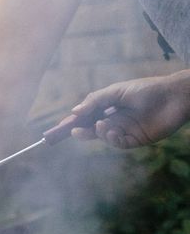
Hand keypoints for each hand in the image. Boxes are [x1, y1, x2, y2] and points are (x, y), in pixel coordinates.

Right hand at [50, 73, 189, 148]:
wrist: (173, 96)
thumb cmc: (145, 89)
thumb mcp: (116, 91)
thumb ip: (95, 101)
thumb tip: (74, 111)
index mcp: (109, 107)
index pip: (88, 116)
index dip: (74, 121)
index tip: (61, 125)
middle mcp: (116, 119)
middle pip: (92, 129)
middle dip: (81, 131)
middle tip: (73, 131)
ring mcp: (126, 130)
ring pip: (105, 137)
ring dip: (100, 133)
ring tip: (102, 125)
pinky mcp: (137, 139)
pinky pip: (119, 144)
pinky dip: (113, 140)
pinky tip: (114, 132)